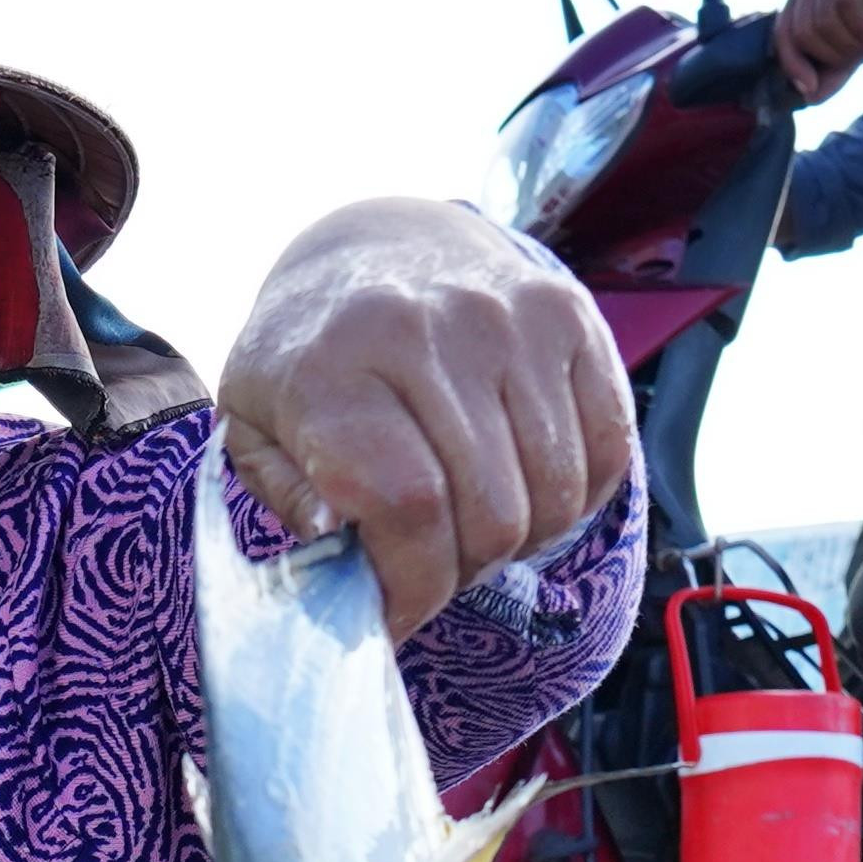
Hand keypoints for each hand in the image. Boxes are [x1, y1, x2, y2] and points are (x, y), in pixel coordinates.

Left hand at [218, 198, 638, 637]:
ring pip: (553, 495)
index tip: (396, 612)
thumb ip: (288, 495)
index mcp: (335, 365)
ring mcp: (510, 318)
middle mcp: (429, 330)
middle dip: (463, 571)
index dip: (414, 585)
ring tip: (471, 520)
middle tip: (431, 564)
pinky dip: (572, 497)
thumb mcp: (256, 424)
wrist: (380, 248)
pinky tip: (522, 483)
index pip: (409, 507)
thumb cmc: (313, 360)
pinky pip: (606, 452)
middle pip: (491, 513)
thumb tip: (342, 548)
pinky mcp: (569, 317)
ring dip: (519, 539)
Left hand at [776, 0, 862, 103]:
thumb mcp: (858, 46)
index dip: (794, 64)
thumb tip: (809, 97)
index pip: (784, 31)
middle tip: (862, 54)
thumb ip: (834, 69)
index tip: (810, 87)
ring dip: (851, 43)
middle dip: (834, 54)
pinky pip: (847, 3)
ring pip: (824, 19)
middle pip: (804, 30)